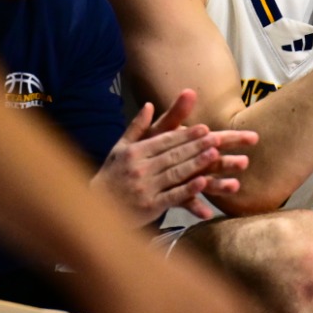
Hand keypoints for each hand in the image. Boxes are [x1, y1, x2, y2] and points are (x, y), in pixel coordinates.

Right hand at [93, 90, 257, 223]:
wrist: (95, 207)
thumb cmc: (111, 175)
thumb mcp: (120, 148)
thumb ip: (137, 127)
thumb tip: (149, 104)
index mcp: (134, 152)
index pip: (165, 141)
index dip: (185, 135)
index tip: (204, 128)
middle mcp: (139, 168)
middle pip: (173, 155)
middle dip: (196, 146)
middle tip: (217, 138)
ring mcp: (145, 188)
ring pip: (175, 173)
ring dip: (196, 164)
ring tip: (214, 155)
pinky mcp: (149, 207)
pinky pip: (172, 197)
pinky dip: (188, 190)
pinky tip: (202, 184)